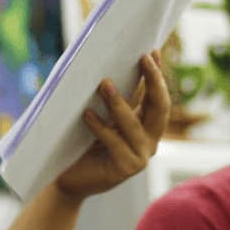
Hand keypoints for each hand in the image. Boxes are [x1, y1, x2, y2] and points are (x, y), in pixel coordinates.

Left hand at [54, 50, 169, 200]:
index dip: (157, 74)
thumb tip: (112, 63)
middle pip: (160, 108)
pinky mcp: (126, 168)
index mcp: (147, 126)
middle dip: (153, 81)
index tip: (152, 51)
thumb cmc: (83, 144)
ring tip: (104, 83)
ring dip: (119, 102)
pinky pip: (114, 142)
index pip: (158, 96)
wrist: (69, 178)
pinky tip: (87, 114)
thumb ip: (113, 97)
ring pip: (134, 125)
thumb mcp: (102, 116)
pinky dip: (100, 127)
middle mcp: (149, 141)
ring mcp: (141, 156)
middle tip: (143, 59)